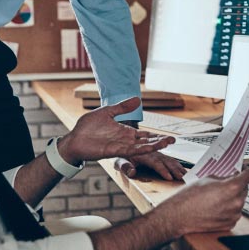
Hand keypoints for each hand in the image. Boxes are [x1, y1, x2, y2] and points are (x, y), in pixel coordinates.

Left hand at [59, 98, 174, 163]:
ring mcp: (121, 146)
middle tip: (174, 140)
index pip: (144, 134)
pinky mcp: (114, 150)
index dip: (155, 135)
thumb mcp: (107, 112)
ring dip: (155, 145)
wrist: (74, 138)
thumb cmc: (87, 127)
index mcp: (124, 131)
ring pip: (142, 147)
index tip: (168, 136)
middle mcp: (125, 140)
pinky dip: (142, 149)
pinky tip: (151, 147)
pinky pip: (131, 150)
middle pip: (146, 141)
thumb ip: (122, 107)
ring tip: (168, 143)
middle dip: (160, 141)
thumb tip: (137, 99)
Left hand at [114, 150, 186, 180]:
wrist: (121, 145)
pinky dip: (178, 165)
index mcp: (142, 153)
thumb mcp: (119, 161)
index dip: (162, 170)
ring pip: (169, 160)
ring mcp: (156, 154)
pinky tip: (185, 170)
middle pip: (165, 161)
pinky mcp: (159, 156)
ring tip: (185, 175)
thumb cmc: (120, 156)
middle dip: (174, 169)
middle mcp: (151, 153)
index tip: (169, 177)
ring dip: (178, 167)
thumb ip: (124, 166)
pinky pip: (170, 160)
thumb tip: (131, 172)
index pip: (154, 162)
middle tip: (182, 177)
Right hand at [150, 168, 248, 236]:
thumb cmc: (190, 197)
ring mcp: (234, 215)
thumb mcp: (207, 179)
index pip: (248, 176)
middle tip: (229, 180)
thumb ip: (223, 177)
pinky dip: (229, 208)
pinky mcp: (230, 224)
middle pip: (245, 189)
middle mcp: (236, 202)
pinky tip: (217, 205)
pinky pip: (234, 212)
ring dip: (233, 196)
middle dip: (239, 183)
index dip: (245, 170)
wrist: (179, 216)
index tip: (242, 169)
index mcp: (232, 188)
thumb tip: (231, 176)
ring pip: (239, 201)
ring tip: (219, 195)